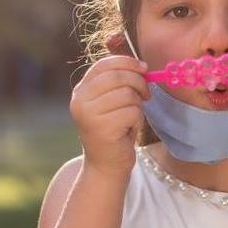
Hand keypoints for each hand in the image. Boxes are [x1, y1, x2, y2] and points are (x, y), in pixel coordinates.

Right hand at [69, 48, 151, 176]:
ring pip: (127, 94)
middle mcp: (80, 100)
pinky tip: (129, 129)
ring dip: (137, 105)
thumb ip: (118, 82)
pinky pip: (132, 112)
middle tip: (147, 94)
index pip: (104, 64)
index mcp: (81, 90)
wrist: (106, 165)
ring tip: (132, 116)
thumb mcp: (111, 102)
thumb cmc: (113, 131)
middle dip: (139, 82)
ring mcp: (89, 114)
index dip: (127, 62)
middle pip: (118, 77)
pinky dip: (137, 120)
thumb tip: (141, 65)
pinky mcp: (102, 128)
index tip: (144, 68)